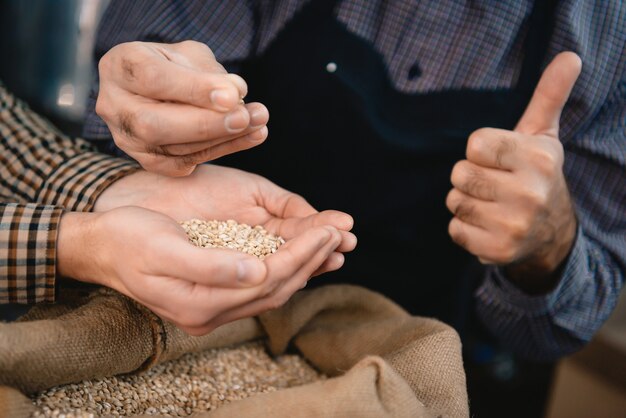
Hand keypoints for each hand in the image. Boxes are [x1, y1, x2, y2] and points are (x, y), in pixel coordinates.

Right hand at [57, 207, 341, 334]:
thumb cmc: (127, 240)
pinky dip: (285, 266)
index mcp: (200, 303)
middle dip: (312, 258)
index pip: (268, 280)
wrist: (99, 246)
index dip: (303, 254)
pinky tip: (301, 251)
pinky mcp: (213, 294)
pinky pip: (260, 284)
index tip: (329, 229)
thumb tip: (256, 272)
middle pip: (277, 287)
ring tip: (332, 241)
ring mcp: (212, 307)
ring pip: (272, 288)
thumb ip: (209, 266)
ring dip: (304, 264)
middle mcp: (210, 313)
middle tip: (341, 232)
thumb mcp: (162, 248)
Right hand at [96, 40, 268, 175]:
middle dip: (205, 123)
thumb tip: (235, 93)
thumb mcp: (190, 54)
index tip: (233, 94)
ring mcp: (127, 138)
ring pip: (171, 148)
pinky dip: (222, 151)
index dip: (194, 89)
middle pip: (154, 123)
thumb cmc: (175, 65)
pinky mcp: (148, 161)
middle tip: (244, 116)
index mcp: (120, 66)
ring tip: (258, 123)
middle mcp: (114, 105)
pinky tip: (251, 136)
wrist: (158, 89)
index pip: (153, 79)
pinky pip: (183, 164)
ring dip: (222, 138)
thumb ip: (209, 71)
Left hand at [446, 52, 581, 292]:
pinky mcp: (497, 250)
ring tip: (491, 204)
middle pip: (459, 173)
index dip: (481, 151)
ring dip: (465, 202)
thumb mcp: (542, 136)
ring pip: (454, 201)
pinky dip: (464, 228)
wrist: (550, 233)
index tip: (499, 159)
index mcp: (538, 159)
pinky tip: (487, 225)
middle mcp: (530, 194)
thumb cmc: (535, 174)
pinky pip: (454, 229)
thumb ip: (549, 96)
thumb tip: (570, 56)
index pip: (474, 144)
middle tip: (494, 184)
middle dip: (469, 177)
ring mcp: (514, 225)